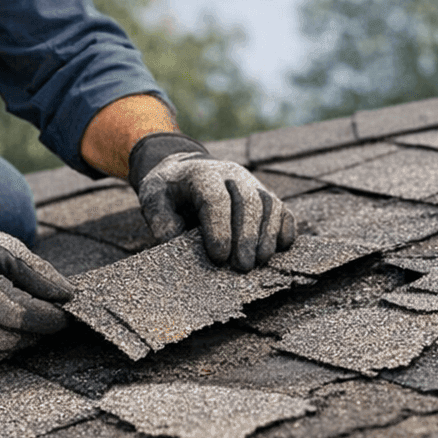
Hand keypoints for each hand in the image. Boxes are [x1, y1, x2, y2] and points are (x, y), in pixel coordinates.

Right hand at [0, 203, 73, 364]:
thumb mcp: (1, 247)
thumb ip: (37, 272)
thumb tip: (68, 296)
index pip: (19, 314)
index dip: (47, 320)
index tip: (65, 316)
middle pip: (7, 340)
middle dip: (34, 334)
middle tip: (47, 322)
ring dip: (15, 344)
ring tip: (24, 326)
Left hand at [128, 132, 296, 270]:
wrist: (185, 170)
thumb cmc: (169, 189)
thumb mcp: (153, 198)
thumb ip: (161, 220)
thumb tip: (175, 244)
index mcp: (202, 174)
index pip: (216, 199)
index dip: (219, 229)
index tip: (218, 258)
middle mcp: (231, 174)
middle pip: (248, 201)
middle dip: (247, 236)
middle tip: (242, 267)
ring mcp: (251, 182)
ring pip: (269, 204)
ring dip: (267, 235)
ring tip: (260, 262)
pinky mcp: (264, 193)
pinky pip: (282, 208)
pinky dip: (285, 227)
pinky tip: (280, 248)